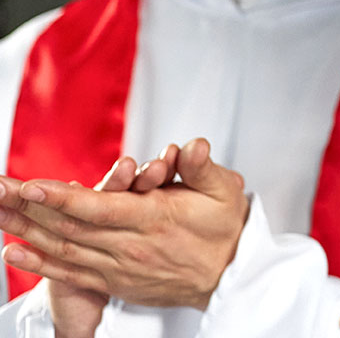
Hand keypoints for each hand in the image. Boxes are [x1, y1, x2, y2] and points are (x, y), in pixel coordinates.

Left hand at [0, 137, 248, 309]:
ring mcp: (117, 266)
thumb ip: (204, 168)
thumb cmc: (225, 229)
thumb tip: (192, 147)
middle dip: (26, 206)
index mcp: (154, 218)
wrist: (229, 276)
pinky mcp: (113, 281)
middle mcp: (129, 245)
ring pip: (61, 248)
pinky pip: (69, 273)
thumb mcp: (226, 190)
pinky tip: (13, 252)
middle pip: (67, 226)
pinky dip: (37, 264)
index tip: (30, 184)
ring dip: (23, 229)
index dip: (61, 197)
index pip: (99, 208)